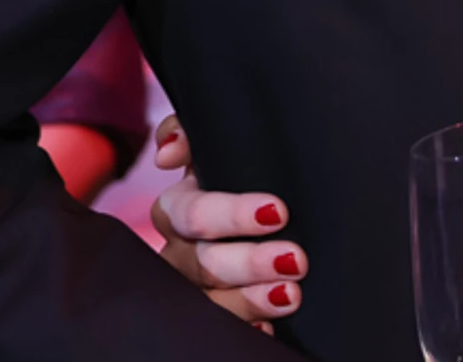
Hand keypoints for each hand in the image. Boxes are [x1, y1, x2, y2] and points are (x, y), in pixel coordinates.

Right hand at [149, 116, 306, 328]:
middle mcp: (182, 250)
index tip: (277, 212)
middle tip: (295, 259)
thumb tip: (167, 154)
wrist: (270, 210)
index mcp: (180, 208)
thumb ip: (192, 135)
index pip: (191, 213)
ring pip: (211, 301)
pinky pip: (224, 327)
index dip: (230, 214)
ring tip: (291, 293)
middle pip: (202, 262)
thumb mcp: (221, 148)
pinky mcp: (219, 313)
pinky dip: (248, 325)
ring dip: (250, 299)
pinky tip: (269, 325)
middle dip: (249, 262)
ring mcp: (197, 287)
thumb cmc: (239, 172)